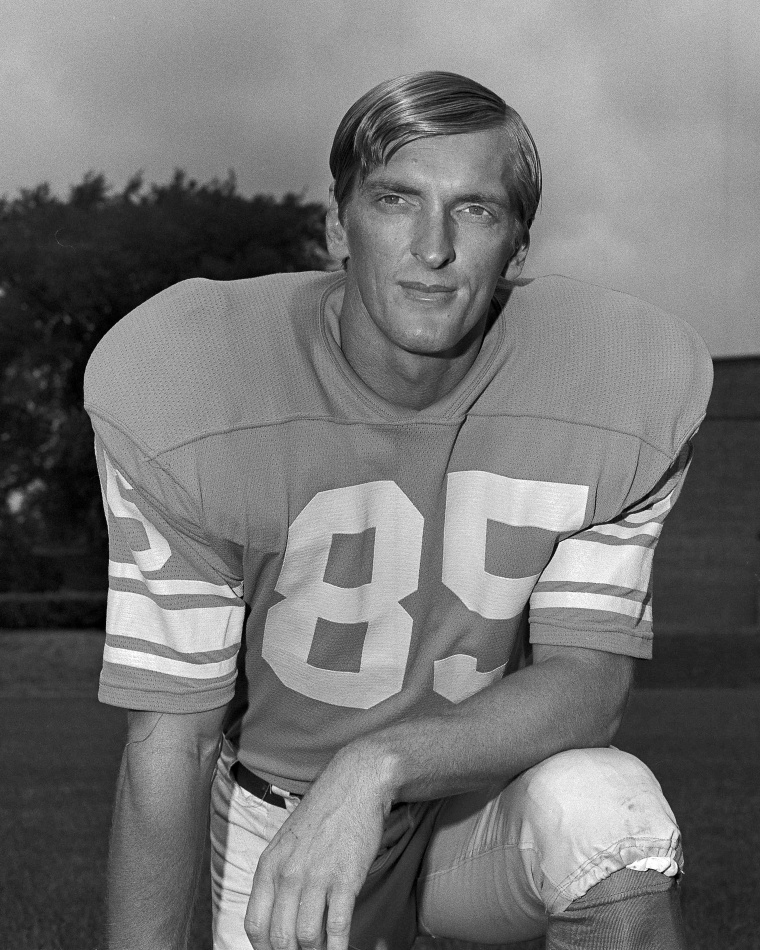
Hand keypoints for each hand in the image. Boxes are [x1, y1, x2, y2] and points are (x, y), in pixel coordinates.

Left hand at [244, 747, 391, 949]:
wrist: (354, 784)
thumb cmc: (323, 814)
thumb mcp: (288, 842)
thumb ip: (279, 877)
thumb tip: (278, 917)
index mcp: (269, 865)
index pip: (255, 926)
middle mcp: (288, 874)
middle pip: (279, 939)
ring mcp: (316, 877)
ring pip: (306, 939)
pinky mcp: (345, 878)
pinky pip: (337, 928)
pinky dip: (339, 948)